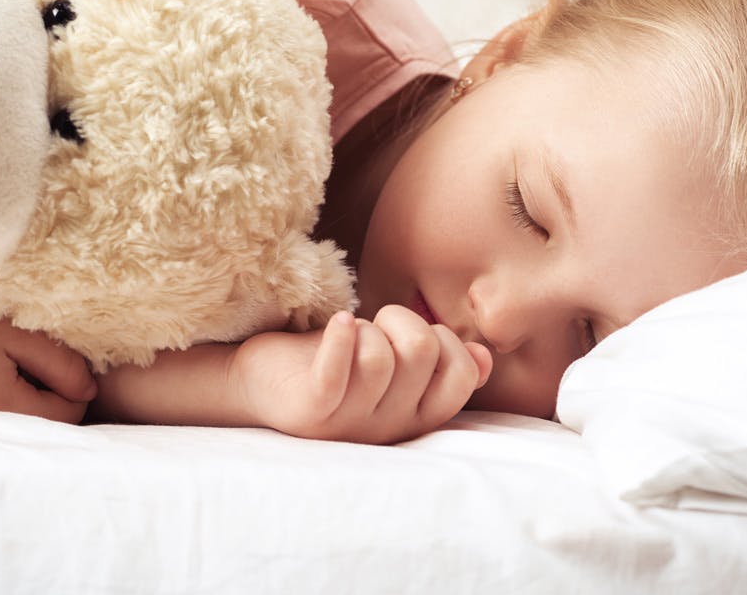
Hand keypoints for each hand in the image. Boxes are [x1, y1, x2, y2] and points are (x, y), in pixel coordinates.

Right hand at [0, 238, 95, 422]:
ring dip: (14, 395)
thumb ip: (59, 364)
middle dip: (46, 395)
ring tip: (4, 355)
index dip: (77, 391)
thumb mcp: (14, 329)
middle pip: (29, 423)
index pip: (61, 418)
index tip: (73, 363)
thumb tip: (88, 391)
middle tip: (40, 355)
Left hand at [232, 305, 492, 443]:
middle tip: (377, 325)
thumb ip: (436, 364)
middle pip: (422, 354)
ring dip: (366, 329)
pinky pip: (336, 375)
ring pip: (381, 358)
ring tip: (351, 333)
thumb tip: (483, 356)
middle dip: (402, 320)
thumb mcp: (394, 366)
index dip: (447, 341)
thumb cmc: (336, 366)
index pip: (462, 378)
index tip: (416, 331)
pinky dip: (341, 339)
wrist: (263, 384)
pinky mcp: (312, 412)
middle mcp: (389, 426)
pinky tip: (340, 321)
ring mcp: (350, 423)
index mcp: (416, 415)